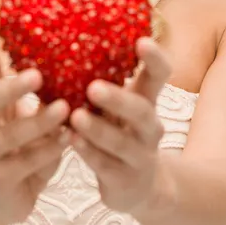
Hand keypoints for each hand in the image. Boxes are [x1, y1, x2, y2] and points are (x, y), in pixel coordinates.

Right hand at [0, 13, 70, 224]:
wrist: (7, 198)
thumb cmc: (26, 144)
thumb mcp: (31, 112)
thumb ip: (43, 88)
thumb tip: (73, 45)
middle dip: (12, 85)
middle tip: (38, 74)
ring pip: (8, 134)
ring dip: (38, 121)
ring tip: (64, 109)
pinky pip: (25, 162)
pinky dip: (48, 150)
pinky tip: (68, 139)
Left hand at [69, 36, 170, 212]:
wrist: (140, 186)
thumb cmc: (120, 130)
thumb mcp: (119, 105)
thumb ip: (103, 79)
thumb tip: (65, 37)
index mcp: (147, 99)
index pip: (160, 75)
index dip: (155, 59)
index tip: (141, 41)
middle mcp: (149, 126)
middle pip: (142, 110)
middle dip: (119, 99)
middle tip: (93, 87)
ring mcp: (140, 155)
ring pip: (122, 142)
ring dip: (98, 129)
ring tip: (76, 116)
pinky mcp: (125, 181)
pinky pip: (106, 166)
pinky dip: (89, 153)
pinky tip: (71, 141)